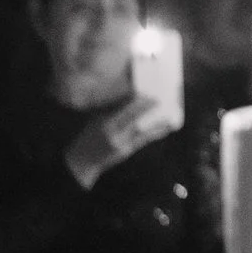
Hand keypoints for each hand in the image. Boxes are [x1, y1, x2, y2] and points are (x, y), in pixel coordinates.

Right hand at [64, 95, 181, 189]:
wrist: (82, 161)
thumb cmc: (90, 136)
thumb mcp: (96, 120)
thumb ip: (111, 109)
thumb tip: (129, 95)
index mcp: (103, 122)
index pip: (120, 109)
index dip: (134, 100)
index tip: (145, 91)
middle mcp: (112, 132)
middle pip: (132, 117)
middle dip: (146, 108)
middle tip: (159, 99)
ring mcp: (120, 143)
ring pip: (141, 130)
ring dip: (156, 121)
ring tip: (169, 113)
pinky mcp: (126, 152)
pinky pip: (143, 141)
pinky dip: (155, 133)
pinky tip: (165, 128)